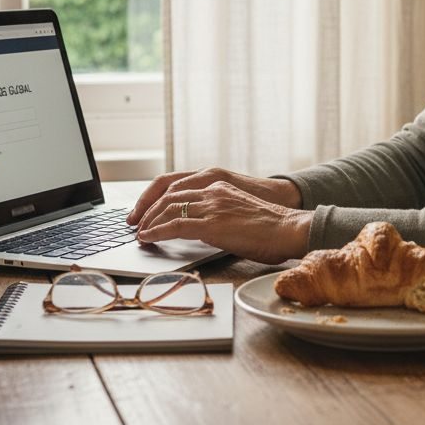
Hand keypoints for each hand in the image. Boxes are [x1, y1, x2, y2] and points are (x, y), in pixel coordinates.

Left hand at [128, 166, 300, 225]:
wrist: (290, 229)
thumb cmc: (272, 227)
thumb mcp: (239, 211)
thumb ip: (218, 213)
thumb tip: (200, 229)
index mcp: (219, 185)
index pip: (176, 186)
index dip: (155, 198)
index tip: (145, 211)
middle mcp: (212, 190)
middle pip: (167, 194)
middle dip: (146, 209)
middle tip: (134, 223)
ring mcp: (212, 205)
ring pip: (167, 208)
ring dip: (148, 222)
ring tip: (139, 233)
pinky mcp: (212, 224)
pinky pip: (174, 225)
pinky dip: (156, 232)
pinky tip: (148, 239)